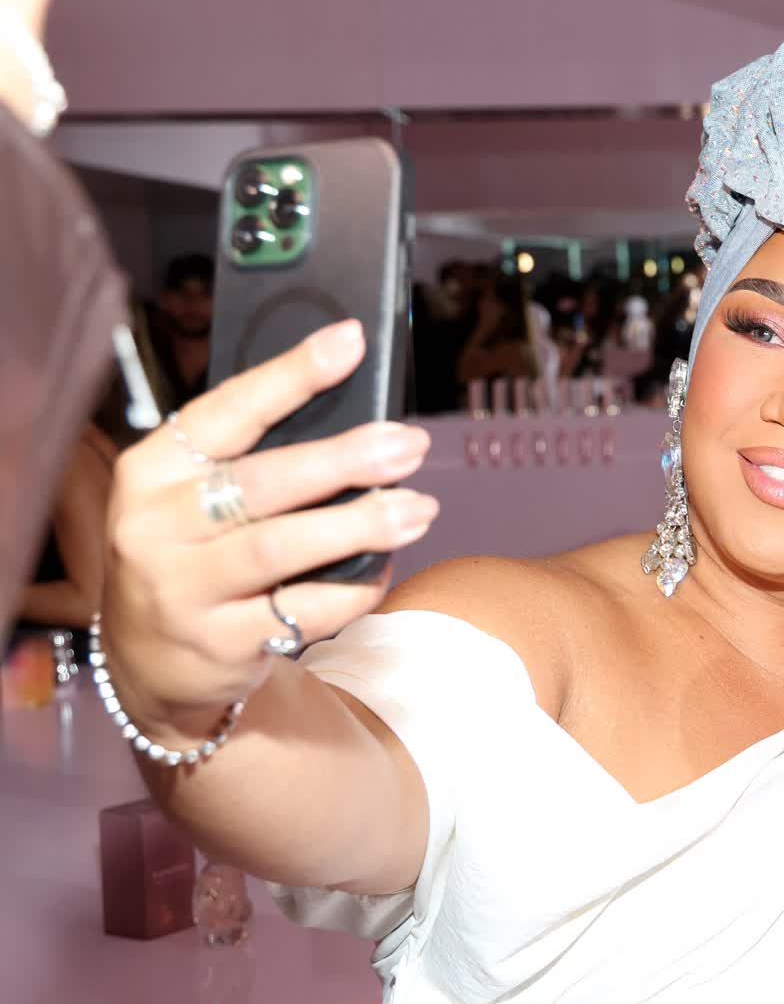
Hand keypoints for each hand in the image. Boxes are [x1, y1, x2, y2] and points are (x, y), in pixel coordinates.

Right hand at [99, 320, 439, 740]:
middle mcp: (156, 527)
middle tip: (408, 445)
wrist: (146, 661)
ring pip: (282, 548)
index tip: (350, 342)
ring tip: (417, 509)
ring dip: (360, 525)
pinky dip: (353, 588)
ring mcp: (182, 590)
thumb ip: (253, 457)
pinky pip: (302, 611)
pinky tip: (383, 568)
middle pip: (263, 483)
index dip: (292, 374)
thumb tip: (357, 417)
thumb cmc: (191, 555)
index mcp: (152, 470)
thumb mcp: (193, 497)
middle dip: (345, 459)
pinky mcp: (217, 644)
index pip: (227, 410)